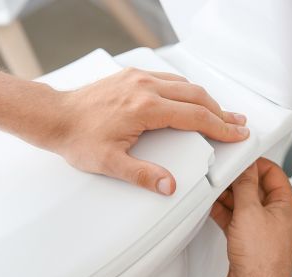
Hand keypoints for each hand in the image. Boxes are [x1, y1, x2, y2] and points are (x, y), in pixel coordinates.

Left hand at [38, 68, 248, 194]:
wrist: (54, 117)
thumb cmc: (78, 138)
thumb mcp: (110, 164)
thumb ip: (142, 175)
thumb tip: (168, 185)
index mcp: (145, 108)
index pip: (195, 116)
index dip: (220, 126)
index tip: (236, 132)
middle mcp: (144, 87)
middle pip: (196, 96)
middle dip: (220, 111)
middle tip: (236, 123)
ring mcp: (137, 78)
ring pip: (183, 84)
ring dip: (204, 99)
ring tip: (218, 112)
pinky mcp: (130, 76)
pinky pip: (166, 78)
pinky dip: (184, 89)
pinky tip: (186, 98)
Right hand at [210, 158, 291, 276]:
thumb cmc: (262, 260)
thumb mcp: (249, 212)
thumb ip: (246, 186)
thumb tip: (246, 168)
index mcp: (287, 206)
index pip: (274, 173)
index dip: (256, 164)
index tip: (239, 159)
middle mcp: (279, 218)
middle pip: (258, 189)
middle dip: (239, 181)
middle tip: (223, 175)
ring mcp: (264, 231)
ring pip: (246, 205)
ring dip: (231, 198)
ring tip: (215, 190)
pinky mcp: (251, 243)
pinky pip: (238, 221)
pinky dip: (226, 213)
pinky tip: (213, 209)